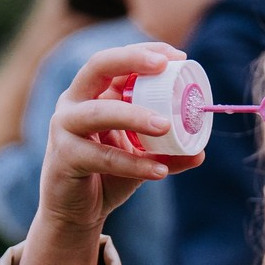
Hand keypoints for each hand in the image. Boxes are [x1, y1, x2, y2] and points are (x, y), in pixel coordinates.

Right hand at [32, 41, 202, 253]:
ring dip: (134, 115)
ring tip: (166, 127)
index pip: (116, 59)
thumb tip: (200, 152)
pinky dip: (134, 164)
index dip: (144, 52)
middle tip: (165, 67)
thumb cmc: (107, 175)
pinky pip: (103, 157)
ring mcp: (64, 128)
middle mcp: (74, 103)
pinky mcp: (65, 157)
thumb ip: (167, 152)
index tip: (177, 56)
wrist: (75, 211)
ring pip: (98, 112)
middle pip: (98, 66)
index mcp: (92, 93)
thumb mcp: (141, 157)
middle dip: (131, 61)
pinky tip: (160, 171)